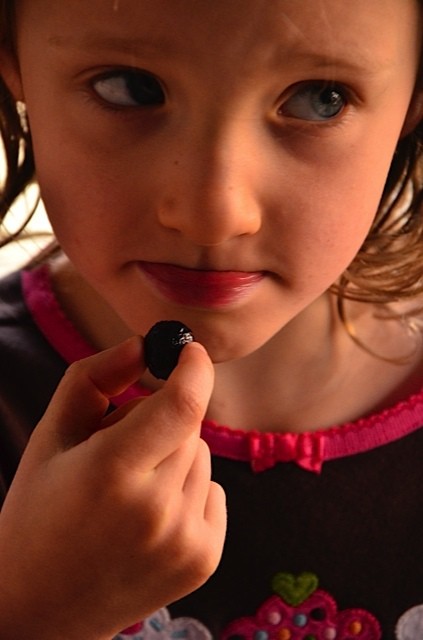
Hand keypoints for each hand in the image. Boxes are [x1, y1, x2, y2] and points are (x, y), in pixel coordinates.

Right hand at [0, 337, 225, 638]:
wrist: (42, 604)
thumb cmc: (40, 510)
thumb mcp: (52, 435)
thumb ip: (94, 378)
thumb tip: (143, 346)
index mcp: (111, 472)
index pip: (182, 404)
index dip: (194, 368)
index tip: (190, 352)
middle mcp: (155, 511)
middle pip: (190, 427)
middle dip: (163, 422)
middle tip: (123, 450)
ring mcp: (184, 541)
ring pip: (202, 457)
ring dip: (175, 458)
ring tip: (132, 491)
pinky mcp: (203, 560)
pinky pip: (213, 492)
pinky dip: (189, 491)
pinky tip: (150, 517)